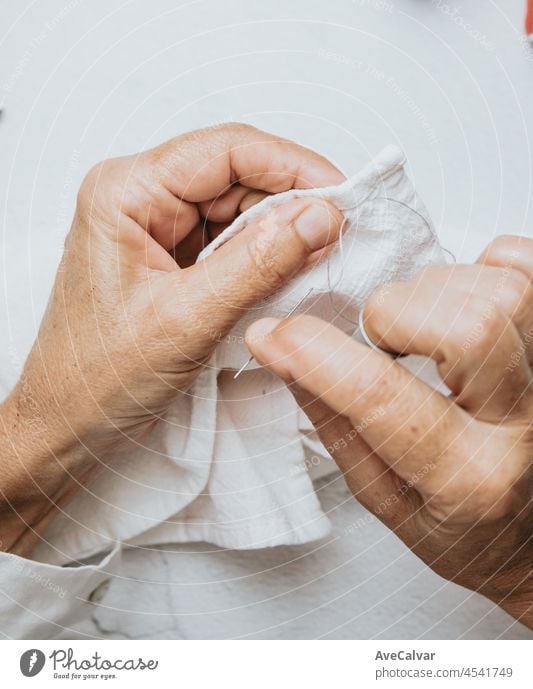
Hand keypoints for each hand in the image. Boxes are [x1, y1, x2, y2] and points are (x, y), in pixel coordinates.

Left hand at [0, 123, 342, 554]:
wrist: (65, 424)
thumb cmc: (96, 378)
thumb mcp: (187, 319)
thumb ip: (258, 263)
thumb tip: (320, 217)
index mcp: (125, 192)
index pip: (225, 151)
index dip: (291, 165)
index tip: (341, 193)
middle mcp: (138, 196)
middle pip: (236, 174)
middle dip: (291, 201)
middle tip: (339, 232)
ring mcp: (155, 223)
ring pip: (238, 206)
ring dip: (280, 230)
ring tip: (317, 259)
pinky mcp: (170, 252)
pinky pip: (230, 237)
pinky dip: (264, 253)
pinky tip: (287, 273)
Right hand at [246, 235, 532, 626]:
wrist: (532, 537)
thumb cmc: (463, 526)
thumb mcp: (384, 497)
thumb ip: (335, 421)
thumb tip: (282, 351)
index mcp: (467, 480)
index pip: (384, 399)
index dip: (317, 354)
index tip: (275, 335)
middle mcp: (524, 427)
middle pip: (470, 326)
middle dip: (397, 312)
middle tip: (382, 338)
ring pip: (502, 290)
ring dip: (440, 289)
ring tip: (427, 324)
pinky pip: (527, 264)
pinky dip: (488, 265)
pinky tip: (466, 299)